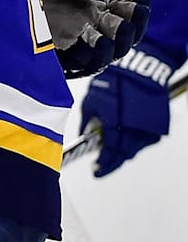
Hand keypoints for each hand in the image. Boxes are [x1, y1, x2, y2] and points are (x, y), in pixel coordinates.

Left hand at [35, 0, 150, 77]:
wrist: (6, 9)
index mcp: (98, 12)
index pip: (126, 13)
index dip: (135, 6)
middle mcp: (95, 31)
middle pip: (126, 34)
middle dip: (135, 22)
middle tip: (136, 10)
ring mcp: (83, 48)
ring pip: (113, 51)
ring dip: (121, 39)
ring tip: (123, 26)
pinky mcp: (67, 62)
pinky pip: (88, 62)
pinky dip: (98, 53)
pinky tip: (101, 40)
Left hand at [80, 43, 177, 175]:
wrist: (142, 70)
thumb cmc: (113, 82)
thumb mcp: (91, 101)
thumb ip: (87, 121)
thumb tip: (83, 135)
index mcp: (117, 127)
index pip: (110, 155)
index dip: (103, 165)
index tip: (96, 171)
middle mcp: (135, 132)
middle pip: (123, 155)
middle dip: (112, 160)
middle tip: (102, 163)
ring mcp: (149, 131)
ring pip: (134, 149)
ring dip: (123, 150)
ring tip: (111, 147)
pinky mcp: (158, 127)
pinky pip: (143, 139)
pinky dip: (133, 140)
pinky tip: (124, 135)